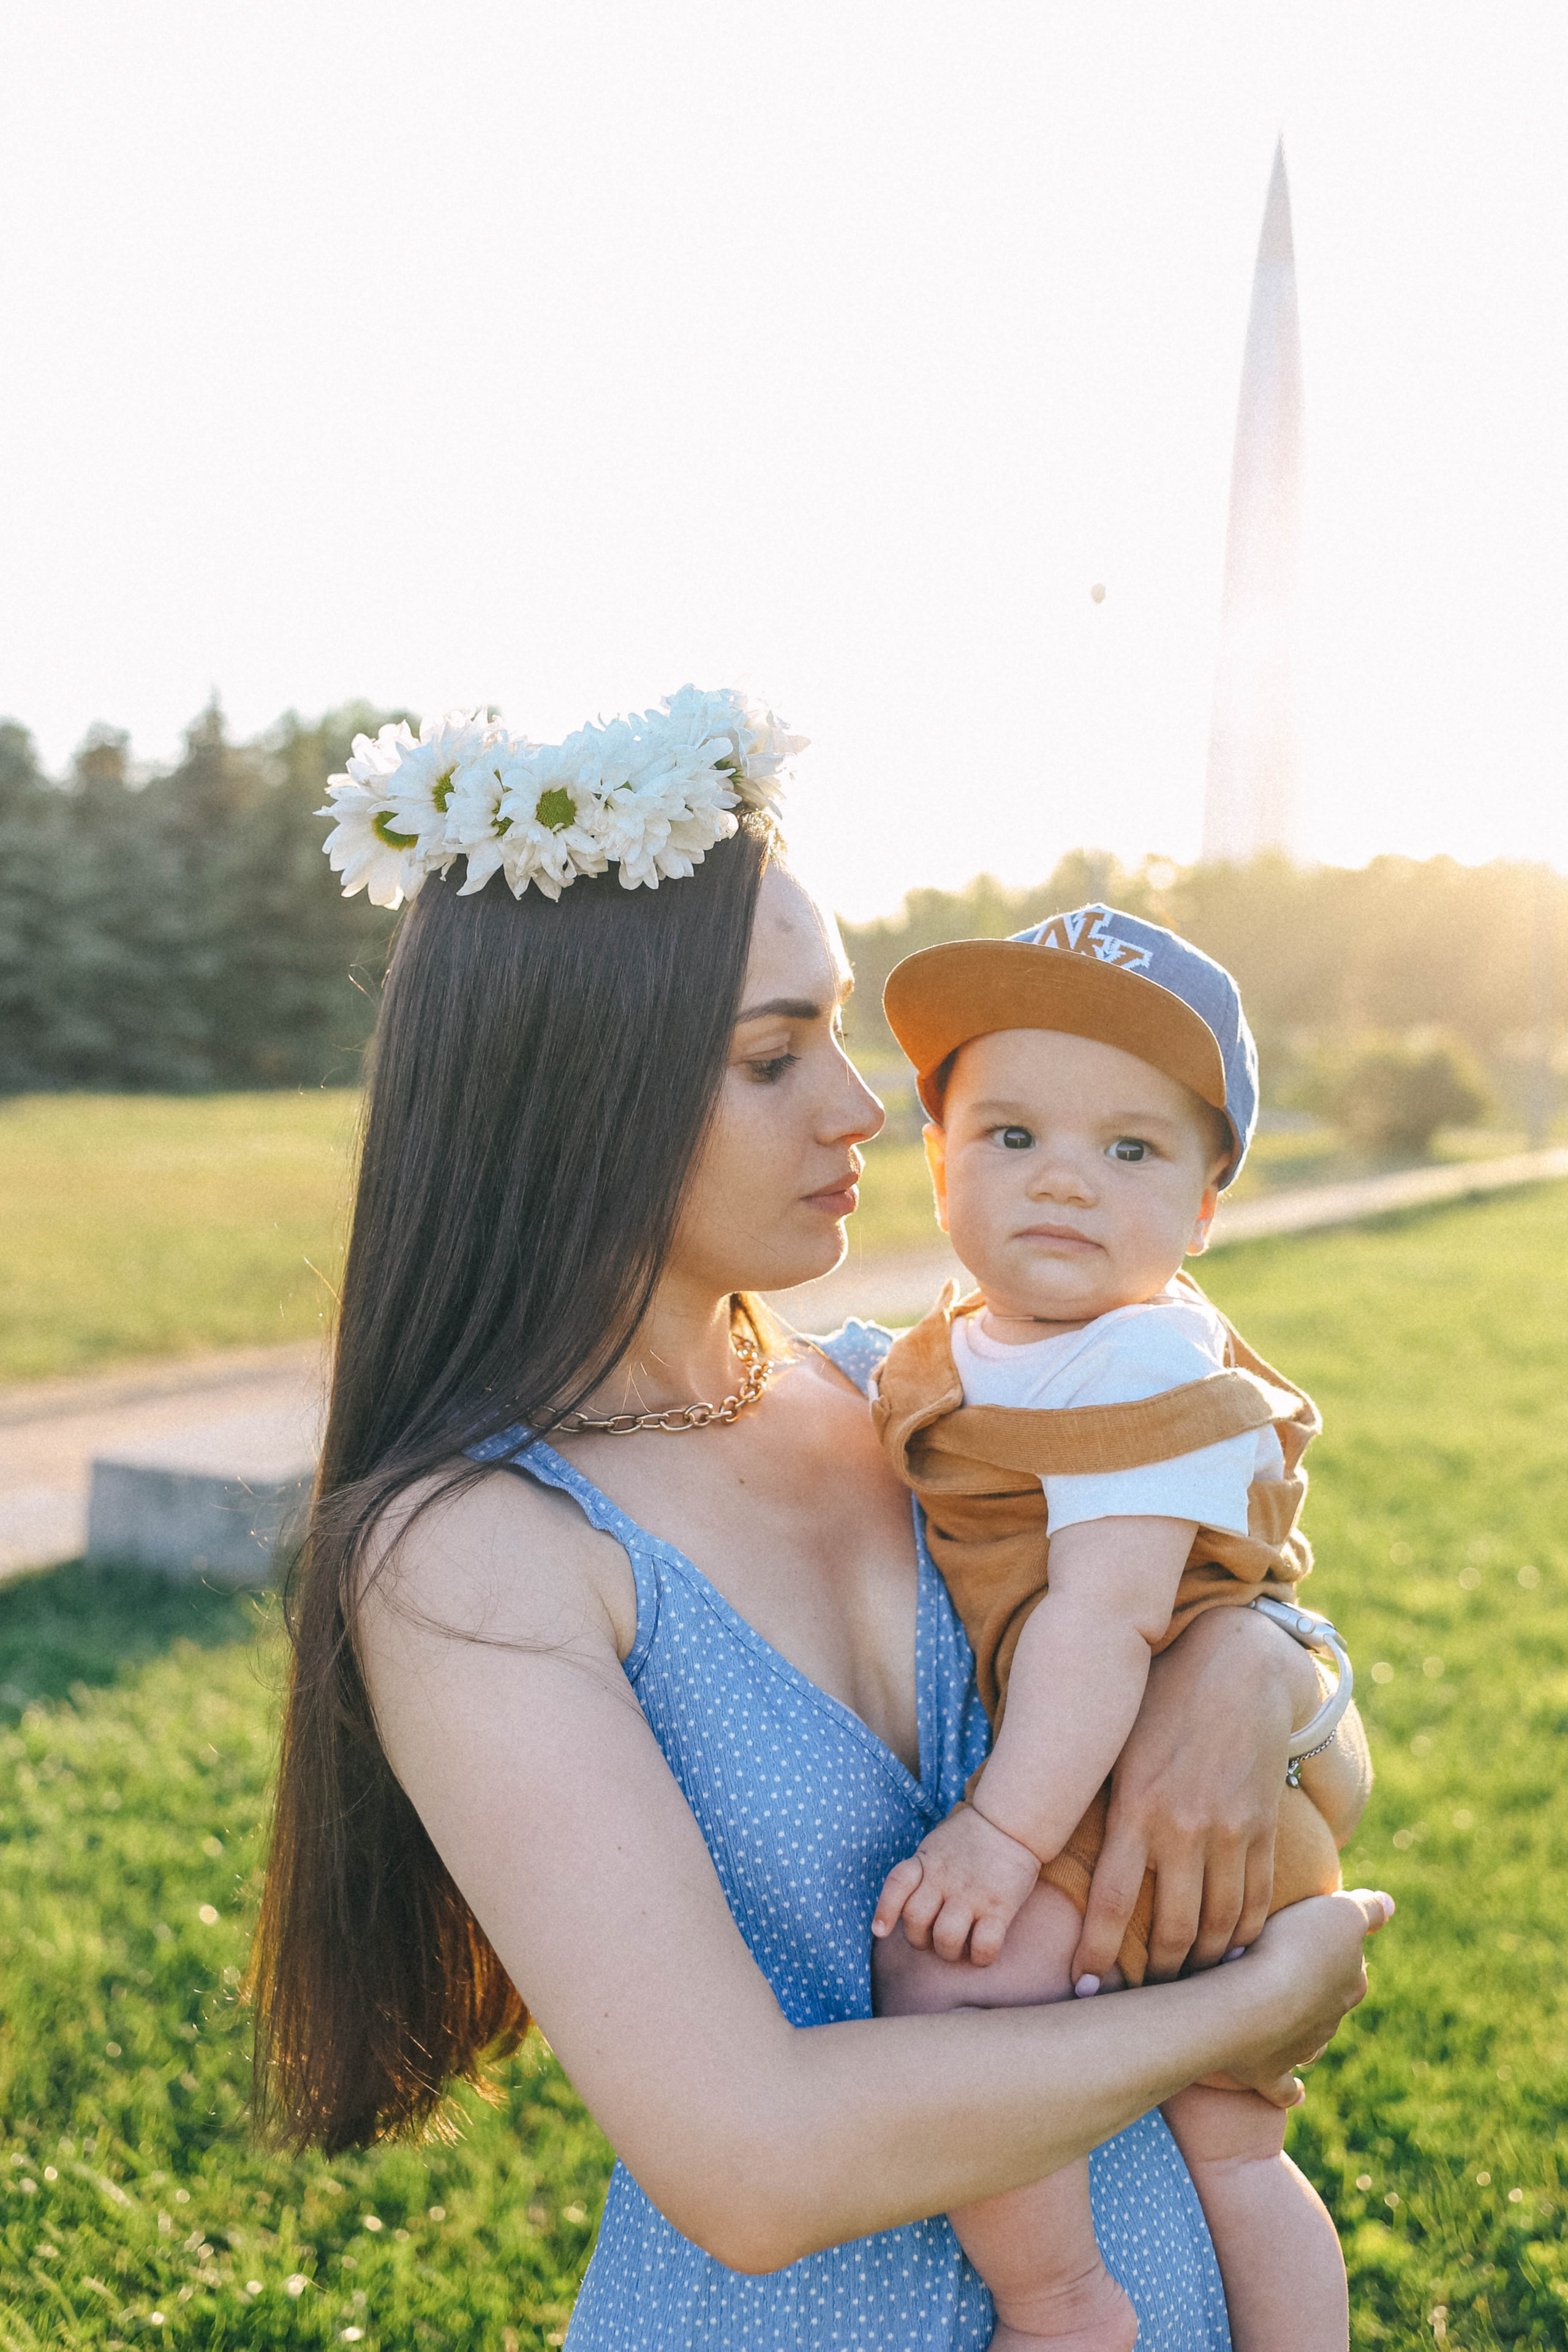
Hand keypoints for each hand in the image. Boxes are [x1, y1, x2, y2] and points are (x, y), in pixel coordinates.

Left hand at [872, 1806, 1042, 1965]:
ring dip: (948, 1952)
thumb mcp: (935, 1846)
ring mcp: (971, 1893)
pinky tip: (982, 1952)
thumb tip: (906, 1906)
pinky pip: (984, 1945)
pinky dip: (980, 1958)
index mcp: (926, 1862)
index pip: (897, 1883)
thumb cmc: (970, 1840)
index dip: (885, 1910)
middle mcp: (944, 1878)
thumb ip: (921, 1871)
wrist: (1011, 1822)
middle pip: (915, 1920)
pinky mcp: (999, 1906)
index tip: (880, 1931)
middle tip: (934, 1940)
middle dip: (920, 1941)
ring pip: (946, 1938)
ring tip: (958, 1948)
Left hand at [1072, 1604, 1320, 1985]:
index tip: (1084, 1988)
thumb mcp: (1117, 1751)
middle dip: (1154, 1978)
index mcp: (1136, 1810)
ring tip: (1181, 1991)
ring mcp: (1231, 1834)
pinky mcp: (1265, 1832)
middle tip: (1138, 2002)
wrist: (1236, 1669)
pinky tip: (1228, 1959)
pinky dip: (1243, 1939)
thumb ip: (1097, 1806)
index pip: (1109, 1904)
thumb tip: (1052, 1851)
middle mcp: (1185, 1830)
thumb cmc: (1159, 1704)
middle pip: (1169, 1932)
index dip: (1095, 1954)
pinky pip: (1257, 1903)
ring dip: (1199, 1968)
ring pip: (1217, 1928)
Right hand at [1210, 1887, 1393, 2107]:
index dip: (1332, 1947)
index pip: (1350, 1964)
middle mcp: (1332, 2021)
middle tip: (1287, 1968)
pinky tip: (1296, 2093)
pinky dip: (1290, 2090)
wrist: (1251, 2005)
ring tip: (1279, 2014)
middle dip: (1316, 1990)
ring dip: (1301, 2030)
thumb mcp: (1338, 1912)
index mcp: (1350, 1984)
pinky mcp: (1269, 2074)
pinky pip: (1285, 2088)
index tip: (1309, 1934)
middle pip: (1329, 2002)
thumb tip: (1390, 1905)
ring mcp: (1302, 2050)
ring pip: (1311, 2041)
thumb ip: (1367, 1909)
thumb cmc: (1292, 1950)